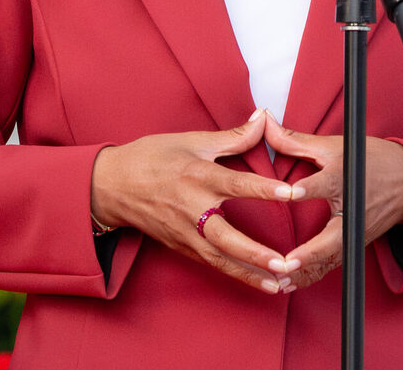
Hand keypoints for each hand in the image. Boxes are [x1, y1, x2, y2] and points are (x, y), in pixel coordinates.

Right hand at [90, 110, 296, 292]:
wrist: (111, 186)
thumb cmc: (150, 157)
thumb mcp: (191, 140)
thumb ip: (233, 136)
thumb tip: (264, 119)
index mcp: (196, 176)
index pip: (236, 183)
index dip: (264, 188)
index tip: (291, 193)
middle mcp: (191, 208)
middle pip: (227, 236)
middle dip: (257, 253)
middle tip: (286, 262)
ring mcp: (184, 232)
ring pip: (219, 259)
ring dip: (249, 274)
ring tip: (278, 284)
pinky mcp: (180, 246)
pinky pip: (210, 264)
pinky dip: (234, 274)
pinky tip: (257, 282)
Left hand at [264, 114, 402, 291]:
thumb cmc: (370, 161)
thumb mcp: (334, 145)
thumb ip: (295, 140)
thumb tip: (263, 121)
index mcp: (346, 179)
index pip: (327, 184)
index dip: (310, 187)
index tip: (292, 192)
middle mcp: (352, 211)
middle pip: (332, 236)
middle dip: (309, 252)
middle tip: (284, 262)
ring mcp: (355, 232)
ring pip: (331, 258)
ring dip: (306, 271)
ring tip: (279, 281)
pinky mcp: (355, 244)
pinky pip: (333, 264)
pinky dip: (312, 275)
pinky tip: (290, 285)